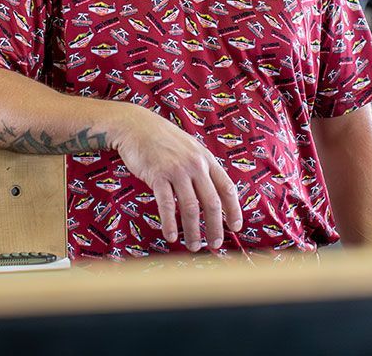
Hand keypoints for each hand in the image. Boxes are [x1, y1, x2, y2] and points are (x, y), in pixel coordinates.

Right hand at [109, 103, 243, 251]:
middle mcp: (195, 165)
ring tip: (193, 246)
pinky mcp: (158, 175)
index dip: (233, 210)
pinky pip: (167, 205)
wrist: (136, 125)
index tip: (235, 227)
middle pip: (212, 202)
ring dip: (193, 231)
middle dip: (215, 227)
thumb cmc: (163, 139)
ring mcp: (177, 170)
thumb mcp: (190, 148)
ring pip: (191, 208)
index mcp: (206, 159)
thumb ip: (201, 167)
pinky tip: (171, 236)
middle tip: (215, 245)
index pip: (227, 188)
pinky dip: (170, 224)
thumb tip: (211, 192)